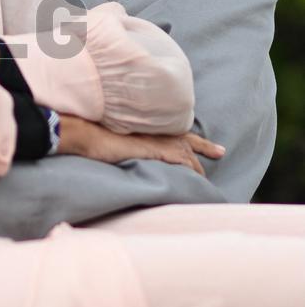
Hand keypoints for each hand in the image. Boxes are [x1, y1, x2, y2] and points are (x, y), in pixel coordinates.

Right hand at [58, 117, 224, 176]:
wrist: (86, 134)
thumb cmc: (92, 135)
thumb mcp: (112, 139)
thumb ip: (124, 144)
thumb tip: (124, 152)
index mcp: (145, 128)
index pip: (172, 131)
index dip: (187, 137)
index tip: (199, 142)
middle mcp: (154, 131)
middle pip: (186, 138)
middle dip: (204, 146)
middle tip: (220, 152)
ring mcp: (155, 140)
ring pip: (186, 152)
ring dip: (197, 165)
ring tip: (206, 178)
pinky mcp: (154, 150)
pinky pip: (180, 160)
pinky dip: (190, 169)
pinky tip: (196, 178)